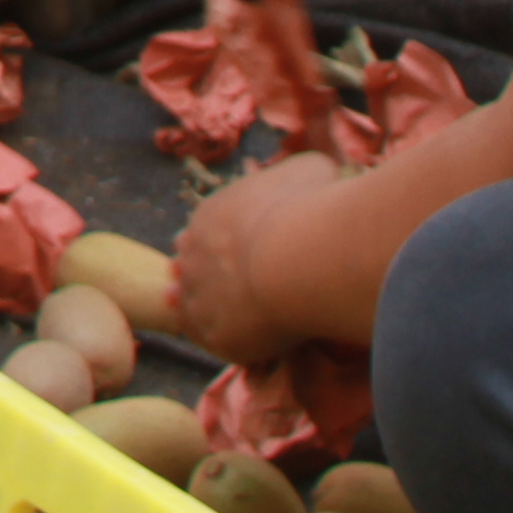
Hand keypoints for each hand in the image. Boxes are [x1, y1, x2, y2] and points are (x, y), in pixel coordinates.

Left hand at [170, 146, 356, 369]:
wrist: (301, 258)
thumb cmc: (309, 208)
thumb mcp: (311, 171)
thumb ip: (306, 174)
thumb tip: (321, 174)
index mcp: (213, 213)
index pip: (207, 227)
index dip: (221, 240)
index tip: (237, 249)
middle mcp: (194, 252)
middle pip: (192, 263)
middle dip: (206, 271)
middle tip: (232, 284)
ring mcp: (198, 293)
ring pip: (191, 302)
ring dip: (205, 306)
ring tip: (230, 316)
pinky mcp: (213, 333)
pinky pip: (205, 338)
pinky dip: (220, 338)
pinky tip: (236, 341)